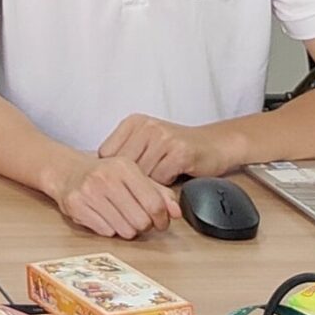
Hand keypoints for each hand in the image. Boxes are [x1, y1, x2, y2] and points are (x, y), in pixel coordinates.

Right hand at [48, 151, 181, 239]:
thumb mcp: (134, 175)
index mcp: (124, 166)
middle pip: (141, 221)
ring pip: (125, 230)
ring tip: (120, 216)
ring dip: (126, 229)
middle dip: (143, 225)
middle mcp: (105, 177)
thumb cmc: (104, 174)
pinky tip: (104, 216)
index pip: (155, 204)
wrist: (66, 170)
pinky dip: (109, 229)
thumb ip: (159, 192)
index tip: (160, 221)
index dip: (162, 219)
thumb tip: (176, 212)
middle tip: (137, 219)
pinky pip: (106, 232)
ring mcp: (88, 192)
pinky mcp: (75, 206)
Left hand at [99, 112, 228, 185]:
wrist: (216, 144)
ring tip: (152, 188)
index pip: (106, 153)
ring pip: (141, 174)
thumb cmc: (177, 149)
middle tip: (135, 192)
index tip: (117, 184)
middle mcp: (146, 126)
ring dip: (146, 186)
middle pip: (122, 165)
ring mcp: (163, 138)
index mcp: (133, 122)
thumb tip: (99, 175)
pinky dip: (163, 186)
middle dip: (128, 182)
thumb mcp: (147, 143)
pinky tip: (169, 182)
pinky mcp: (180, 152)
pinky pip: (161, 178)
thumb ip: (127, 152)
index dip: (111, 172)